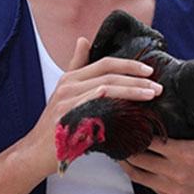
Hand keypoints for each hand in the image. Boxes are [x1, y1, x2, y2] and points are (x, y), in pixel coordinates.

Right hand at [21, 37, 163, 177]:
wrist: (35, 152)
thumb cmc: (55, 125)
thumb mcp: (64, 93)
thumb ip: (76, 68)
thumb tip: (83, 40)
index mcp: (70, 78)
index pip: (105, 63)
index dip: (128, 64)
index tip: (149, 70)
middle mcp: (68, 86)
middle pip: (108, 75)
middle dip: (136, 78)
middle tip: (158, 86)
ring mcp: (67, 103)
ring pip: (106, 90)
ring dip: (132, 91)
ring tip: (151, 95)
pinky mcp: (68, 119)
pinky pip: (97, 109)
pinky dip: (117, 107)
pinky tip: (132, 111)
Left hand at [122, 110, 193, 193]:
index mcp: (186, 155)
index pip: (150, 141)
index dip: (137, 130)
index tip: (129, 120)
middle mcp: (177, 174)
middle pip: (137, 158)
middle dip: (126, 145)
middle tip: (116, 132)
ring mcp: (173, 189)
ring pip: (136, 175)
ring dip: (125, 161)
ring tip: (118, 145)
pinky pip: (147, 185)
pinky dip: (138, 173)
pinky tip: (133, 159)